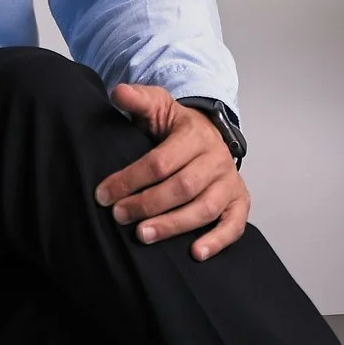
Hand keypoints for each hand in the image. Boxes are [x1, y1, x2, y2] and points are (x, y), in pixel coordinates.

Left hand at [94, 83, 249, 260]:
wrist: (209, 135)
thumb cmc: (177, 128)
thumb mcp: (159, 107)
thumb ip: (139, 100)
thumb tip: (119, 91)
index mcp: (195, 134)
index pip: (160, 161)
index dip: (130, 179)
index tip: (104, 194)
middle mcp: (217, 158)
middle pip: (182, 186)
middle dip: (147, 204)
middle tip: (119, 216)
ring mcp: (230, 181)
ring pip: (205, 208)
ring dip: (173, 225)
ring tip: (143, 235)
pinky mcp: (239, 201)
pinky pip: (234, 224)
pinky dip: (217, 240)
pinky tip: (195, 253)